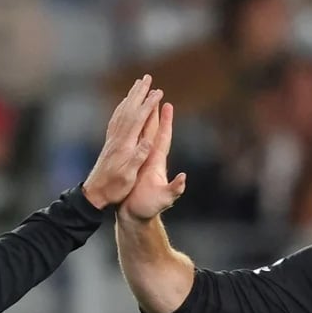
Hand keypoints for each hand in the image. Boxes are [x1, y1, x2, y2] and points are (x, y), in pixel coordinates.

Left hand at [81, 75, 162, 208]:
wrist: (95, 193)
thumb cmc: (114, 187)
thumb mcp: (128, 176)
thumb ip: (137, 157)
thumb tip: (148, 140)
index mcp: (125, 144)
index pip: (139, 119)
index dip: (149, 104)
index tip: (158, 92)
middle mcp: (118, 138)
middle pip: (129, 109)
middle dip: (139, 93)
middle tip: (147, 78)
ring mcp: (113, 139)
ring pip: (122, 111)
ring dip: (131, 96)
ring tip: (137, 84)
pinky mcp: (110, 143)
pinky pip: (116, 119)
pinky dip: (122, 108)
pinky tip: (124, 104)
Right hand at [117, 101, 186, 223]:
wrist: (134, 217)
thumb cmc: (148, 208)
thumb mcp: (164, 199)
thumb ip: (175, 189)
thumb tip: (183, 179)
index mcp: (157, 162)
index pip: (162, 138)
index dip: (165, 122)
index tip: (167, 105)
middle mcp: (150, 159)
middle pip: (152, 131)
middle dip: (154, 113)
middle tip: (155, 95)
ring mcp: (141, 162)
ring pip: (141, 136)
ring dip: (142, 120)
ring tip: (142, 104)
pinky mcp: (131, 167)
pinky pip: (131, 145)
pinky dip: (130, 134)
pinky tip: (128, 127)